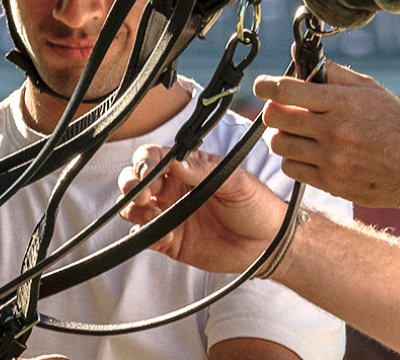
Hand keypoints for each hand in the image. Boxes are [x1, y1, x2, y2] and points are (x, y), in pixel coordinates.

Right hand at [118, 144, 287, 272]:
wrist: (268, 242)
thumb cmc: (255, 203)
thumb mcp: (234, 180)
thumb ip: (202, 171)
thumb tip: (173, 161)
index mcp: (187, 168)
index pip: (153, 157)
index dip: (144, 162)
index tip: (149, 174)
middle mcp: (172, 189)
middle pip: (134, 180)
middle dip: (130, 184)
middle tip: (144, 196)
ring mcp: (169, 215)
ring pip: (133, 208)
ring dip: (134, 210)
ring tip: (154, 216)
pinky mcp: (171, 242)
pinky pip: (145, 237)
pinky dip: (145, 235)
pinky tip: (164, 236)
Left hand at [254, 62, 399, 207]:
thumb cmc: (394, 124)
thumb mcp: (369, 89)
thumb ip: (332, 72)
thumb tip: (299, 57)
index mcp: (343, 103)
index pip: (287, 91)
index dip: (266, 86)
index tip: (261, 86)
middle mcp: (334, 131)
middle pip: (276, 118)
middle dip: (273, 110)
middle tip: (283, 109)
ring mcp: (331, 160)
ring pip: (279, 144)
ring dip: (283, 135)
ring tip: (298, 132)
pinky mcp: (331, 183)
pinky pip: (291, 168)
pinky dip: (293, 158)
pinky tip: (308, 151)